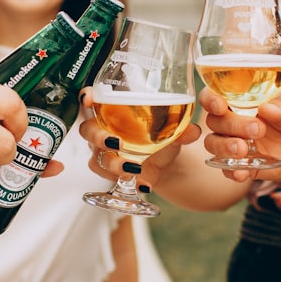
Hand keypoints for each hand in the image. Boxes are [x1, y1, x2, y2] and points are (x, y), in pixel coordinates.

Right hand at [78, 87, 200, 190]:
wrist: (166, 163)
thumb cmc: (162, 136)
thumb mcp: (173, 130)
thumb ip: (182, 129)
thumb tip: (194, 130)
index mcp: (113, 111)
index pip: (93, 100)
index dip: (86, 98)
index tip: (89, 98)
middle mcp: (102, 129)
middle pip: (87, 131)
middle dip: (98, 137)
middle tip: (117, 143)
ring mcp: (103, 152)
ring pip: (97, 158)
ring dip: (113, 164)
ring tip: (135, 168)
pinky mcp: (110, 172)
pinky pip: (107, 177)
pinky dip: (125, 181)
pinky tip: (144, 184)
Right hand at [199, 84, 280, 180]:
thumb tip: (266, 108)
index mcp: (240, 99)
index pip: (212, 96)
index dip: (210, 100)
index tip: (221, 106)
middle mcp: (234, 120)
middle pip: (214, 122)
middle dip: (231, 126)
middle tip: (258, 129)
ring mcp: (237, 143)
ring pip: (214, 145)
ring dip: (224, 148)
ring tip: (244, 150)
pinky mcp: (246, 164)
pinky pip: (228, 169)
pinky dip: (231, 171)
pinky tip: (243, 172)